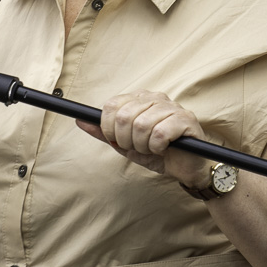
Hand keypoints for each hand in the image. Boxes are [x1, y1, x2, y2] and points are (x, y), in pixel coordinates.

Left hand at [77, 90, 213, 189]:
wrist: (185, 168)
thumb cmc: (157, 153)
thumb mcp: (126, 145)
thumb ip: (104, 132)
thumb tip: (80, 121)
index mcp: (140, 98)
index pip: (112, 105)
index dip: (108, 128)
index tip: (116, 140)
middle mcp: (156, 97)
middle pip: (124, 116)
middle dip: (126, 140)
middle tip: (138, 147)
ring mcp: (172, 107)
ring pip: (141, 125)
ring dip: (143, 145)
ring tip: (153, 149)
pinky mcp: (186, 119)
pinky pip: (159, 134)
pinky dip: (157, 147)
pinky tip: (164, 149)